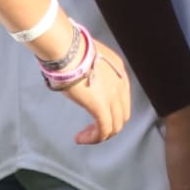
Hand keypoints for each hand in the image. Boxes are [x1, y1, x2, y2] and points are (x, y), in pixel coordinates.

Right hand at [43, 22, 131, 143]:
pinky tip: (81, 139)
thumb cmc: (70, 51)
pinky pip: (104, 130)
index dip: (110, 109)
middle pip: (122, 114)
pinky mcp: (101, 107)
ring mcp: (113, 97)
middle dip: (108, 125)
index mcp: (119, 70)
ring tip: (85, 137)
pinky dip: (94, 138)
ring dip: (100, 134)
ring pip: (115, 125)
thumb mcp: (88, 59)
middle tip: (91, 128)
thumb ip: (89, 70)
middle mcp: (121, 84)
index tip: (94, 112)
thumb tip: (78, 77)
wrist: (67, 50)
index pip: (122, 97)